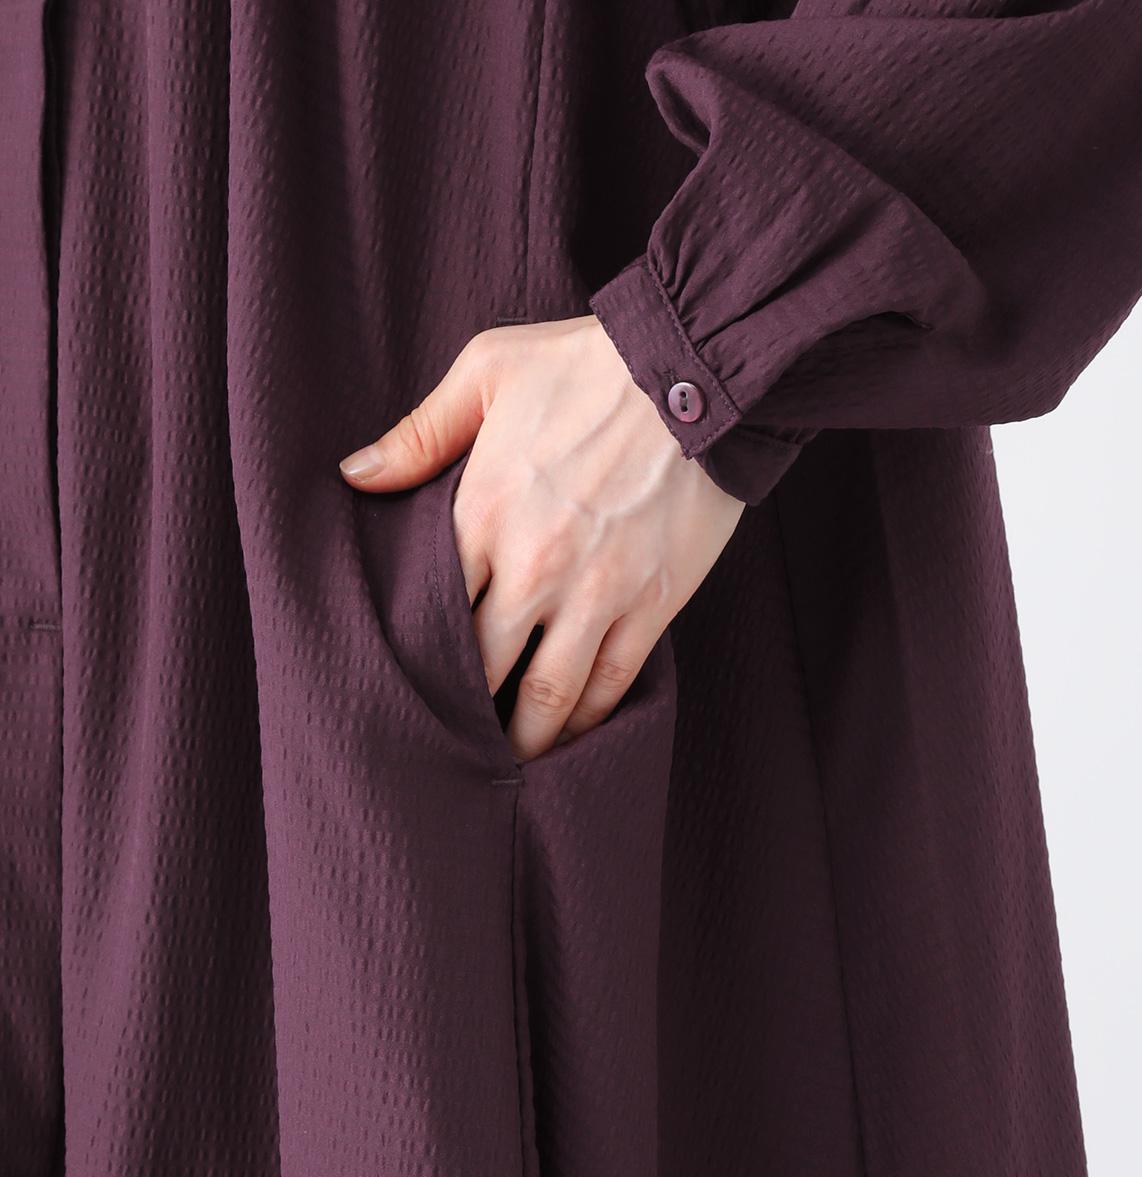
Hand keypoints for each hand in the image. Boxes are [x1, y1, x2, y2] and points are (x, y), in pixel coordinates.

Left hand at [339, 315, 743, 761]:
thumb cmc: (588, 365)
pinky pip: (611, 682)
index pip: (432, 610)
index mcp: (484, 513)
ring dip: (524, 737)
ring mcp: (596, 594)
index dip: (416, 654)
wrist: (699, 372)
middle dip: (463, 710)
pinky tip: (571, 734)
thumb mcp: (489, 370)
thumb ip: (420, 433)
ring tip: (508, 760)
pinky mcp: (651, 606)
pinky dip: (586, 719)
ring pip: (548, 695)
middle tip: (450, 737)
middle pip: (482, 667)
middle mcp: (534, 567)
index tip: (405, 681)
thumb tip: (355, 475)